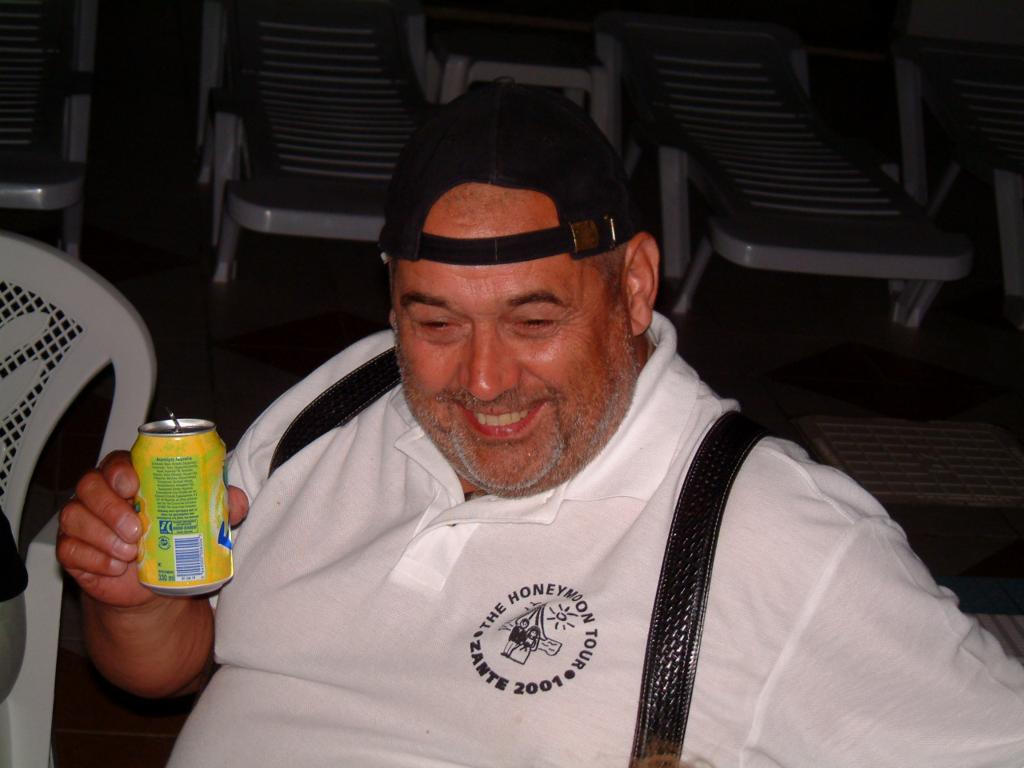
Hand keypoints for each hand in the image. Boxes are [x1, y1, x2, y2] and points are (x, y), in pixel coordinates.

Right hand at [57, 451, 249, 607]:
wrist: (154, 586)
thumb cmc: (173, 540)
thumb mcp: (201, 523)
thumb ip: (219, 507)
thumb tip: (236, 501)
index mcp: (129, 478)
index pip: (116, 462)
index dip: (120, 470)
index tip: (134, 485)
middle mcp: (100, 495)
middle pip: (89, 486)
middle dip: (111, 507)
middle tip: (137, 529)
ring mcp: (82, 522)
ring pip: (75, 517)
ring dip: (103, 536)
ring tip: (130, 553)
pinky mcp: (73, 551)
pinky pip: (71, 550)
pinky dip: (94, 558)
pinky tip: (115, 567)